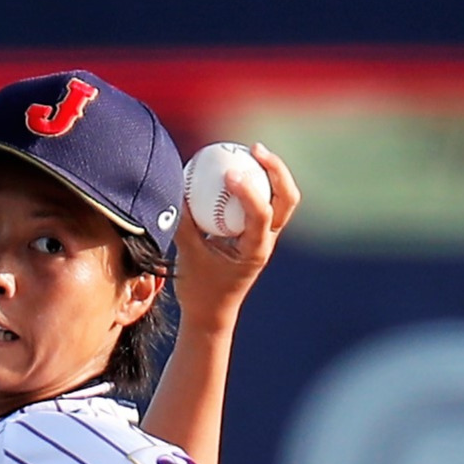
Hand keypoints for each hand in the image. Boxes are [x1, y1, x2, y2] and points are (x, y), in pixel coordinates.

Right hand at [172, 143, 300, 334]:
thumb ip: (183, 221)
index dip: (249, 190)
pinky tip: (236, 164)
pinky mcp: (257, 234)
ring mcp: (265, 238)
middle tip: (255, 148)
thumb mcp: (186, 254)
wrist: (211, 314)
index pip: (260, 215)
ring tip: (252, 148)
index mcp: (254, 251)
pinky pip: (262, 202)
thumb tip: (177, 185)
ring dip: (273, 173)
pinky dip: (254, 183)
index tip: (228, 172)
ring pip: (282, 200)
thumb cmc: (199, 289)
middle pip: (286, 200)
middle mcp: (266, 242)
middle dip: (277, 171)